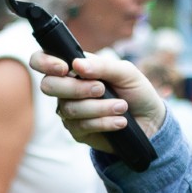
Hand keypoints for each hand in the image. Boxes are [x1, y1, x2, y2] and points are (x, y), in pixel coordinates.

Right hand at [31, 51, 166, 153]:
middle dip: (76, 88)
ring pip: (69, 108)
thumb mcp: (125, 72)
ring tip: (122, 107)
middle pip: (49, 86)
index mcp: (74, 68)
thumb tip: (76, 65)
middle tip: (101, 88)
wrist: (150, 121)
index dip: (45, 62)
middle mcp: (66, 89)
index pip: (42, 60)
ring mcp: (70, 111)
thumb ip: (102, 65)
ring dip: (99, 107)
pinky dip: (104, 122)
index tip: (65, 68)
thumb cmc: (135, 91)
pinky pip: (81, 126)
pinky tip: (120, 121)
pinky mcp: (77, 132)